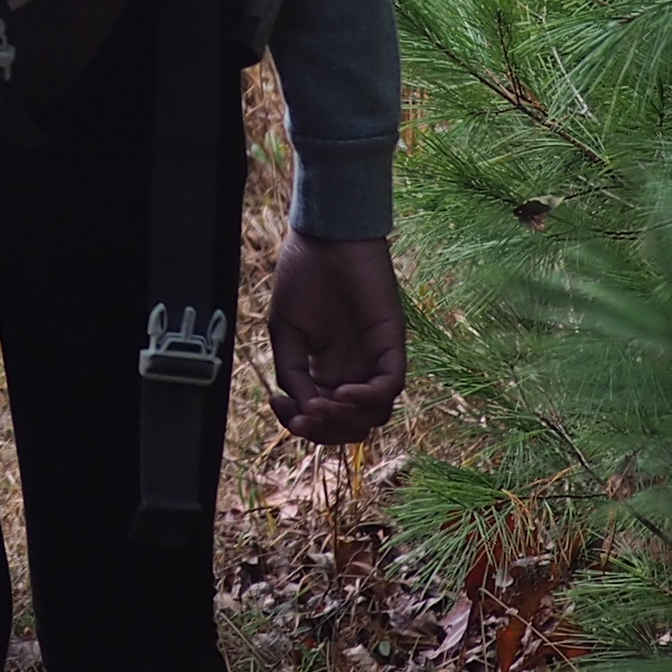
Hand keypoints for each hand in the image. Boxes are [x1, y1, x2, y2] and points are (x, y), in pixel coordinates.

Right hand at [265, 234, 406, 445]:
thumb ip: (292, 374)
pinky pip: (391, 385)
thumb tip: (304, 410)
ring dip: (348, 420)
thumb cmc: (302, 278)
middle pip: (353, 425)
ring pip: (376, 414)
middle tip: (306, 415)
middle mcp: (354, 370)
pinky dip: (369, 398)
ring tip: (323, 403)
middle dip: (328, 431)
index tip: (280, 408)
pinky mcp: (392, 344)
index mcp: (327, 370)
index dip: (305, 425)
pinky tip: (343, 392)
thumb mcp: (285, 333)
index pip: (325, 417)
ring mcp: (375, 359)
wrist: (323, 240)